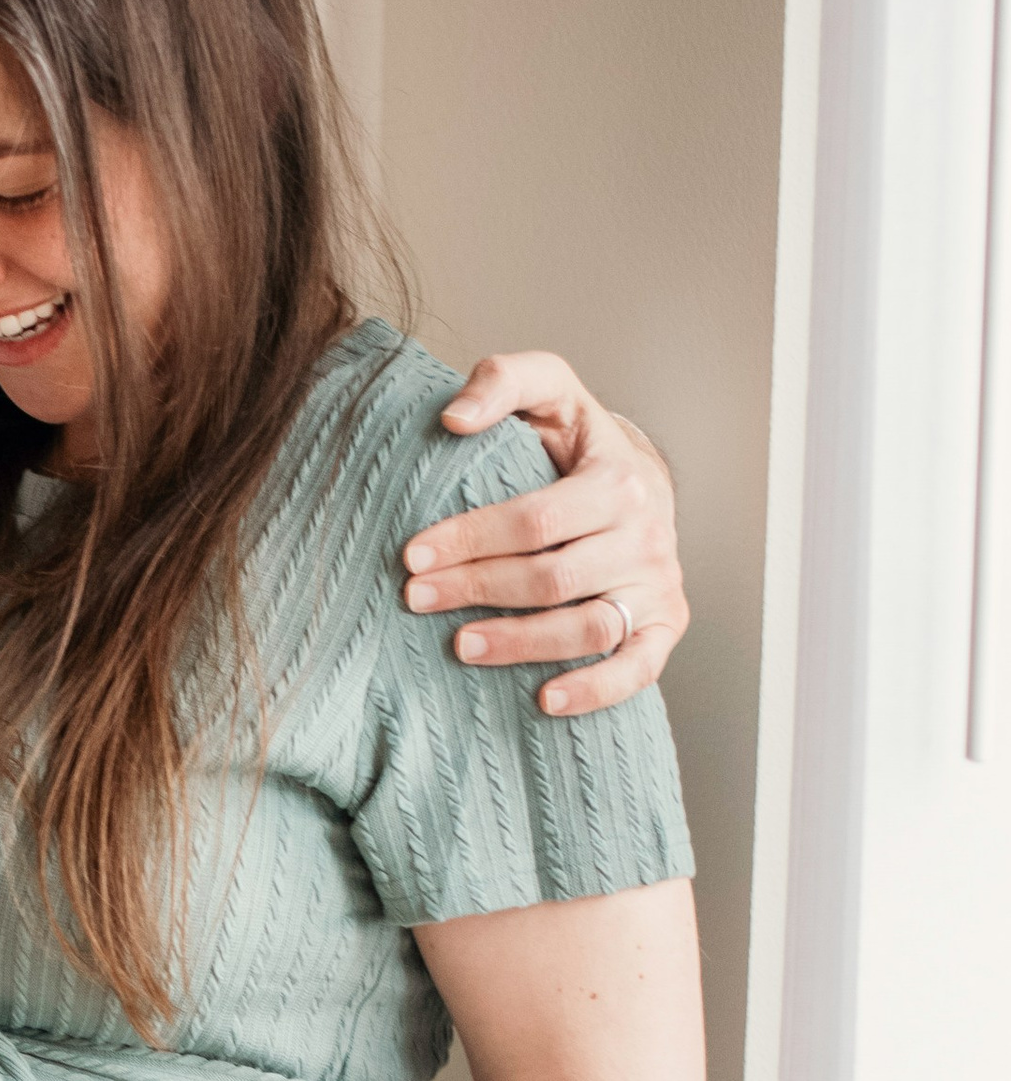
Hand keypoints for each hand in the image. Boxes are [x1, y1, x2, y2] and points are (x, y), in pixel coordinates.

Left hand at [403, 353, 686, 717]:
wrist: (641, 478)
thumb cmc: (578, 442)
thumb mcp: (548, 392)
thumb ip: (503, 380)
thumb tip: (454, 418)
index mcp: (618, 478)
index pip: (535, 520)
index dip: (470, 539)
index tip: (413, 556)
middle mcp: (645, 534)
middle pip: (552, 577)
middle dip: (477, 589)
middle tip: (416, 598)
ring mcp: (658, 583)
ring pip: (587, 627)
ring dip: (520, 644)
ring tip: (460, 646)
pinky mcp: (666, 624)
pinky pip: (637, 668)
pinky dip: (596, 689)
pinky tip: (545, 700)